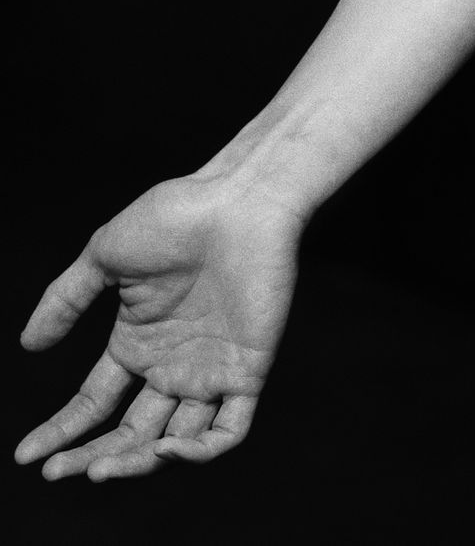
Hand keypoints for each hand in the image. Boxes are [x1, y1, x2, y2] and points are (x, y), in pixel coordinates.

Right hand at [14, 174, 303, 480]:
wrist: (238, 202)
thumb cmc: (175, 216)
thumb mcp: (105, 255)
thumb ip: (66, 299)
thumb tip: (28, 345)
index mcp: (138, 341)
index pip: (95, 403)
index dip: (62, 431)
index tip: (27, 455)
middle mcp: (172, 364)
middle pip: (130, 432)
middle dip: (94, 456)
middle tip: (61, 472)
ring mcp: (211, 370)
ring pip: (175, 442)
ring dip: (138, 464)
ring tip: (102, 468)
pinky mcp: (248, 369)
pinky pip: (228, 430)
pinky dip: (200, 453)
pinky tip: (164, 448)